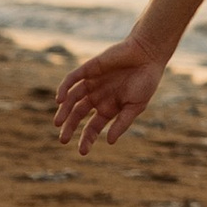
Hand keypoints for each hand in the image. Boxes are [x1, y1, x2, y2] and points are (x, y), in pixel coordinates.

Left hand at [55, 38, 167, 153]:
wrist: (148, 54)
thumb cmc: (146, 81)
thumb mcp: (136, 106)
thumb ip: (122, 123)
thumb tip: (109, 141)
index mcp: (109, 108)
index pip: (93, 127)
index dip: (87, 139)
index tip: (82, 151)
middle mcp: (97, 97)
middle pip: (78, 114)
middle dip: (70, 127)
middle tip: (63, 140)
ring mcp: (92, 83)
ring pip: (72, 99)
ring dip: (64, 111)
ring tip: (58, 123)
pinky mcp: (88, 69)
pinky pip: (72, 79)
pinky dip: (64, 88)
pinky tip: (60, 100)